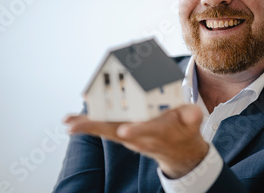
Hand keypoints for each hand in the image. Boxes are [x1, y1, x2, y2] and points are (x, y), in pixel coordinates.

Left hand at [64, 104, 208, 178]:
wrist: (178, 151)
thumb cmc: (184, 130)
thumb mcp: (193, 123)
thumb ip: (192, 117)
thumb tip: (195, 113)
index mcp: (158, 131)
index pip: (147, 130)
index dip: (137, 131)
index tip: (124, 131)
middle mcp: (140, 136)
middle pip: (116, 132)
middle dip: (96, 129)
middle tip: (75, 126)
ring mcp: (130, 136)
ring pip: (106, 130)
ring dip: (87, 126)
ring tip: (69, 123)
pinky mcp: (123, 132)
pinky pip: (104, 127)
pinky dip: (88, 124)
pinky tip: (72, 121)